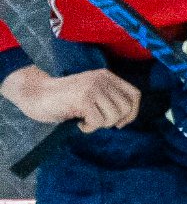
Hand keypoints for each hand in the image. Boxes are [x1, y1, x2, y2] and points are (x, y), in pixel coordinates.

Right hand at [4, 65, 138, 133]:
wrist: (35, 94)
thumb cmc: (63, 99)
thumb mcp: (91, 94)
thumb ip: (108, 99)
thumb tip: (127, 118)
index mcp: (107, 76)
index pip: (134, 95)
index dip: (132, 112)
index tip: (121, 123)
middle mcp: (102, 79)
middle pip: (126, 107)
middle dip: (113, 121)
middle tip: (96, 122)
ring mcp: (93, 88)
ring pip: (114, 116)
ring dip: (100, 125)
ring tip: (85, 120)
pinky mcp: (83, 99)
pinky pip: (98, 122)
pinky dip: (89, 128)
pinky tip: (78, 122)